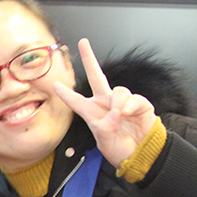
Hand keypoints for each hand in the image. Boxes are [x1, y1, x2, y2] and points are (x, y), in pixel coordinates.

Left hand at [54, 38, 156, 167]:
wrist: (141, 153)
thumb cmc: (120, 149)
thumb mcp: (105, 142)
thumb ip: (105, 128)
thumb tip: (114, 113)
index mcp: (92, 113)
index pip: (76, 101)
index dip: (66, 93)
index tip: (55, 85)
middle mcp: (105, 103)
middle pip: (96, 76)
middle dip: (89, 58)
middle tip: (83, 42)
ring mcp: (121, 101)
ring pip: (117, 91)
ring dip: (117, 104)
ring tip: (119, 117)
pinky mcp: (138, 103)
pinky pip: (132, 98)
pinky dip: (129, 106)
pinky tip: (128, 114)